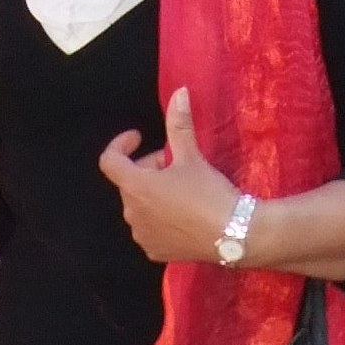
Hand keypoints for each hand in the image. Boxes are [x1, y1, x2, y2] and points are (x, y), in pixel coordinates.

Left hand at [99, 87, 240, 265]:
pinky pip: (150, 227)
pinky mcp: (155, 251)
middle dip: (150, 169)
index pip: (109, 161)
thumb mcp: (192, 157)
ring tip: (184, 191)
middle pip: (130, 182)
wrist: (234, 234)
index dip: (120, 145)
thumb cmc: (209, 193)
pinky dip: (160, 217)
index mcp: (136, 187)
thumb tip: (179, 92)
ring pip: (140, 205)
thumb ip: (179, 124)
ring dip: (154, 194)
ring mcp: (142, 235)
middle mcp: (131, 213)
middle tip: (178, 166)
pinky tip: (184, 215)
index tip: (139, 138)